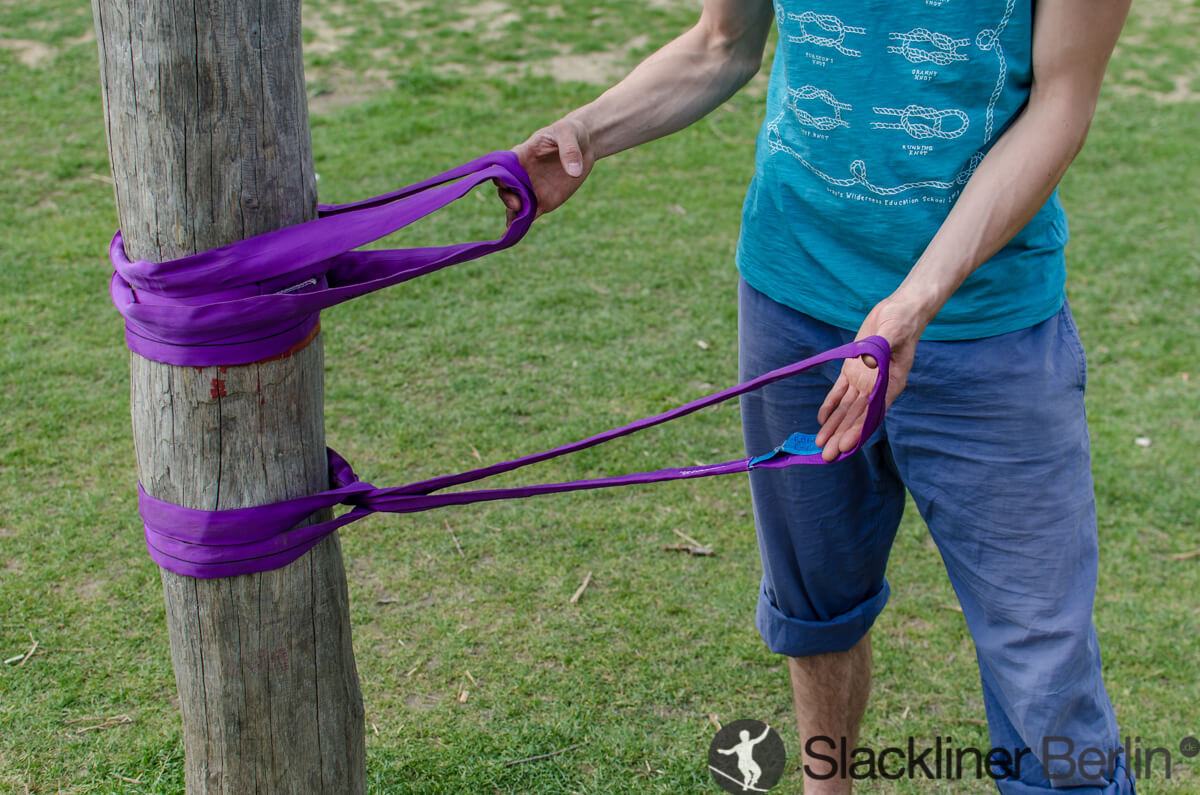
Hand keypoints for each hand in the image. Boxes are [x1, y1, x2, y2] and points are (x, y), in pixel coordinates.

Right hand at [498, 117, 594, 225]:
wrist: (583, 146)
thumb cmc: (570, 132)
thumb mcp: (569, 134)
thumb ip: (569, 151)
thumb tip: (573, 173)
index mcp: (521, 156)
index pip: (502, 167)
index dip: (498, 175)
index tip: (503, 182)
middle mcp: (522, 175)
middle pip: (505, 188)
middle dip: (507, 197)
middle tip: (517, 204)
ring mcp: (531, 189)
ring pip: (515, 205)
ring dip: (513, 214)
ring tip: (514, 224)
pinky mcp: (543, 201)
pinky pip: (529, 215)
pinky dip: (522, 224)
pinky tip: (514, 234)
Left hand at [814, 296, 927, 460]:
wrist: (899, 310)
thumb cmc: (902, 321)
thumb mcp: (894, 332)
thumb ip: (882, 348)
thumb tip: (869, 362)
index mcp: (891, 383)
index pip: (872, 413)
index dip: (858, 431)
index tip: (845, 446)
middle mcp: (877, 387)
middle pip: (857, 417)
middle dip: (842, 436)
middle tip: (827, 456)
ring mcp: (864, 380)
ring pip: (846, 409)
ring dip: (834, 426)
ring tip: (820, 445)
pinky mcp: (853, 369)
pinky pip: (839, 391)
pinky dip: (830, 405)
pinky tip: (821, 419)